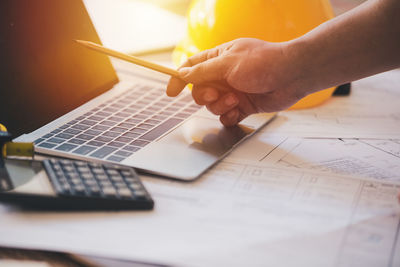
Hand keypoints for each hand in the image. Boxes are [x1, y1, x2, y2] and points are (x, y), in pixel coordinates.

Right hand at [167, 38, 307, 125]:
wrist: (292, 76)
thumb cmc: (264, 63)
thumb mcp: (228, 64)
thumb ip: (203, 71)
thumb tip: (182, 74)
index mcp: (218, 59)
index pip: (191, 68)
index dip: (178, 79)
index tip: (170, 92)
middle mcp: (224, 75)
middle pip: (199, 91)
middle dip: (205, 96)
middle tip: (217, 93)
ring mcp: (233, 91)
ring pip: (212, 106)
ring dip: (220, 106)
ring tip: (235, 100)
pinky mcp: (243, 106)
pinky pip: (226, 116)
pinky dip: (228, 116)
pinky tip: (237, 111)